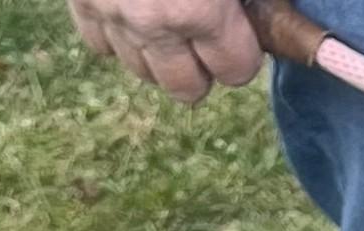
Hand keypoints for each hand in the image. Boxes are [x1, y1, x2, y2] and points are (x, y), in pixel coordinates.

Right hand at [67, 0, 261, 103]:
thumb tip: (286, 27)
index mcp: (199, 8)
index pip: (235, 70)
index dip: (242, 53)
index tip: (240, 33)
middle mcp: (153, 23)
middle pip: (187, 89)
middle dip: (202, 71)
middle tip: (204, 38)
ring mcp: (110, 13)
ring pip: (141, 71)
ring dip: (159, 56)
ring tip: (164, 18)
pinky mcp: (78, 0)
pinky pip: (101, 44)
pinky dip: (116, 36)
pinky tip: (129, 11)